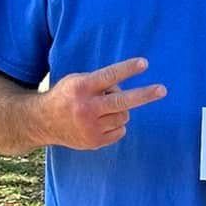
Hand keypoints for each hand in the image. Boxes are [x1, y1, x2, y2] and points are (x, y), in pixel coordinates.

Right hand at [36, 56, 164, 150]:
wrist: (43, 122)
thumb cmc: (66, 96)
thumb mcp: (77, 81)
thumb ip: (100, 83)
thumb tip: (128, 91)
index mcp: (81, 87)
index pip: (108, 76)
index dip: (127, 69)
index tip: (145, 63)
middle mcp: (86, 108)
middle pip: (122, 102)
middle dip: (144, 95)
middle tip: (162, 89)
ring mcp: (90, 127)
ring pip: (124, 116)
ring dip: (120, 110)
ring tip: (103, 108)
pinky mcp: (94, 141)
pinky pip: (120, 130)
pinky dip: (116, 125)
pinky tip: (101, 122)